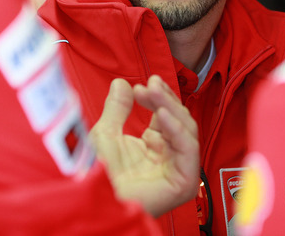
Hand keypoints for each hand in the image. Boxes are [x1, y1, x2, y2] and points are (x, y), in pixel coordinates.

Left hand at [89, 75, 199, 217]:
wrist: (96, 201)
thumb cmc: (97, 176)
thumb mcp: (106, 133)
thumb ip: (116, 108)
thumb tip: (121, 83)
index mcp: (155, 148)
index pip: (167, 117)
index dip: (158, 98)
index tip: (144, 84)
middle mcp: (169, 158)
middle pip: (179, 121)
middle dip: (165, 99)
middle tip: (150, 84)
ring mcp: (178, 171)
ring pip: (187, 130)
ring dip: (170, 107)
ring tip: (152, 92)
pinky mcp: (183, 182)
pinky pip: (188, 149)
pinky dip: (177, 129)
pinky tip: (162, 114)